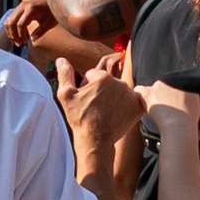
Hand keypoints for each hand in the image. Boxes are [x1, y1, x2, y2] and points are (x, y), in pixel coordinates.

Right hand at [56, 50, 146, 165]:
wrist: (95, 139)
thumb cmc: (79, 118)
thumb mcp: (66, 95)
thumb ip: (65, 74)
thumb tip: (61, 60)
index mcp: (103, 77)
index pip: (93, 75)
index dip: (87, 86)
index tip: (85, 99)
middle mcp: (120, 83)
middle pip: (108, 81)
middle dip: (101, 90)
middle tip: (94, 106)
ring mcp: (131, 95)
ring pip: (120, 90)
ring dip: (113, 97)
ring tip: (105, 111)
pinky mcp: (138, 107)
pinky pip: (133, 100)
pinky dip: (127, 104)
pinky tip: (118, 112)